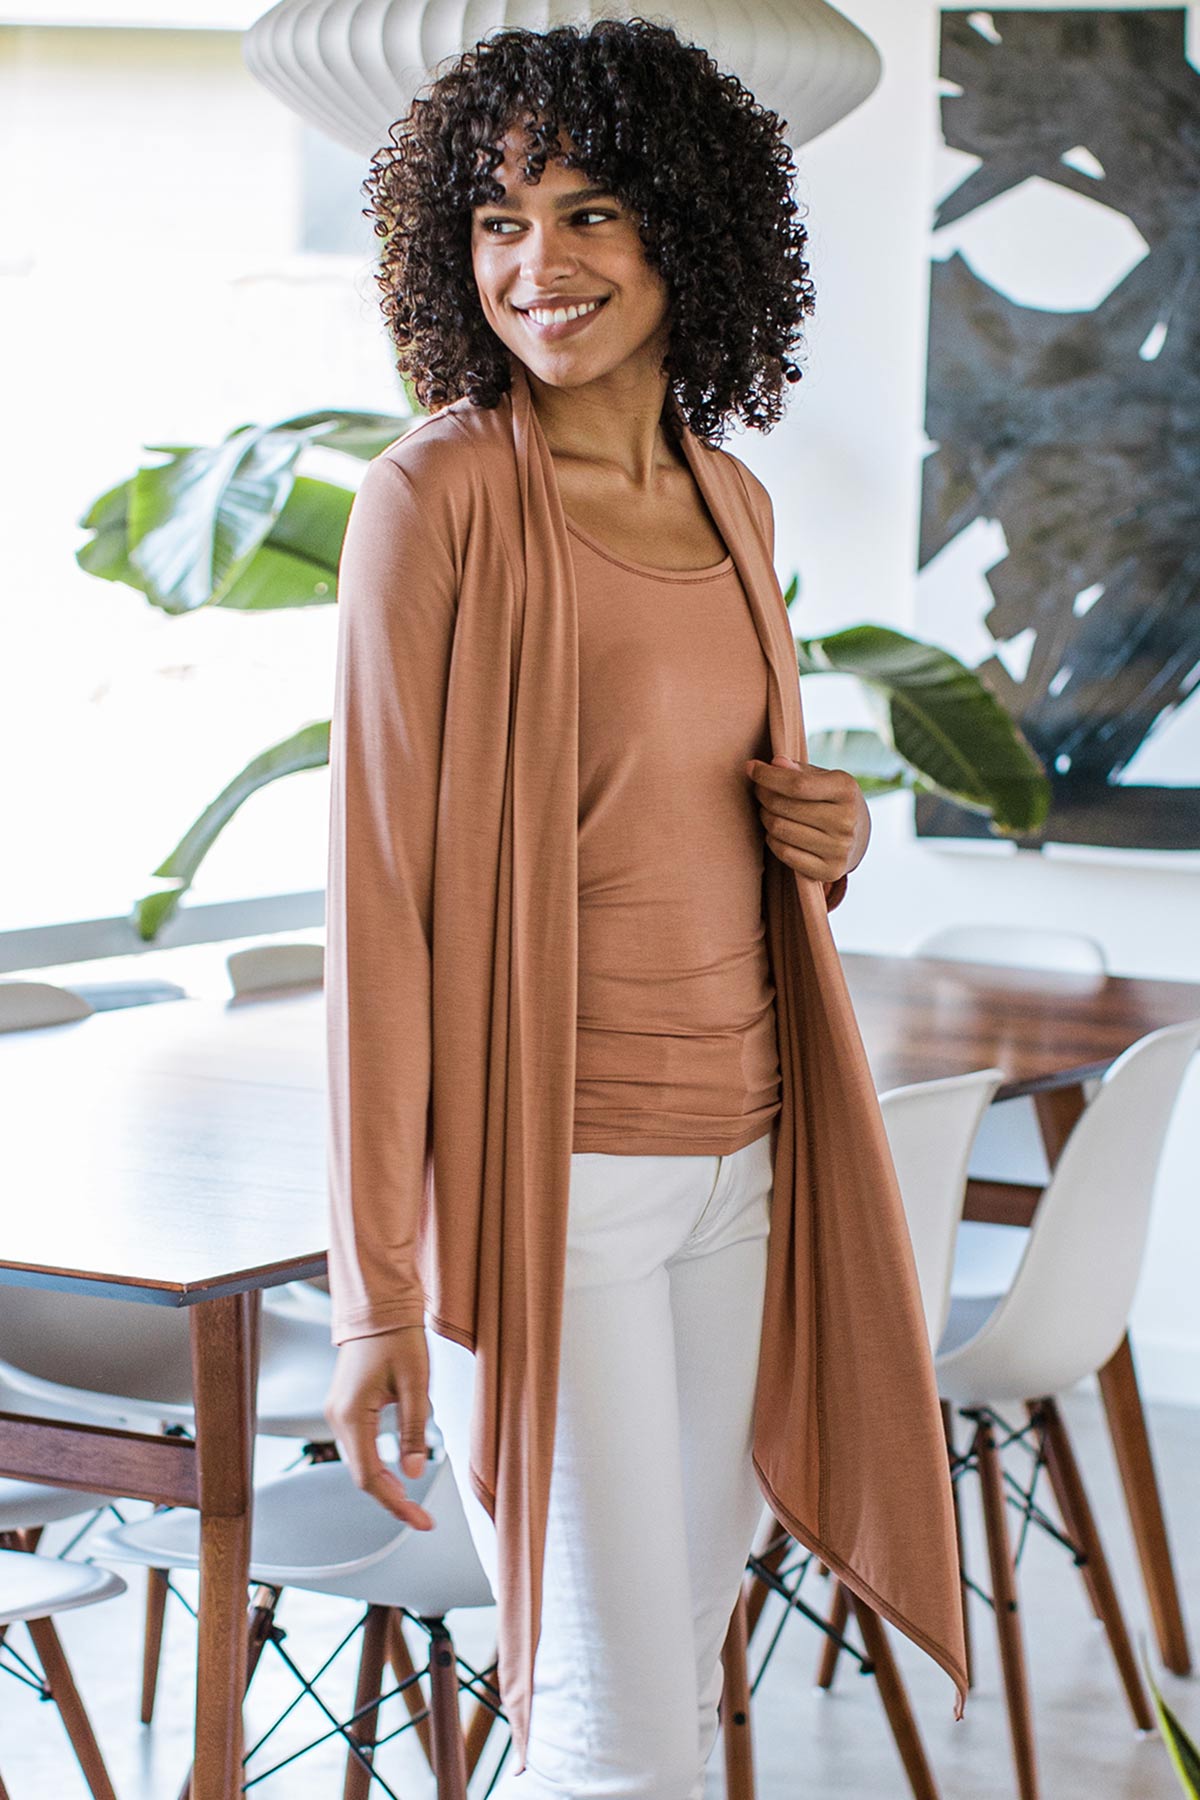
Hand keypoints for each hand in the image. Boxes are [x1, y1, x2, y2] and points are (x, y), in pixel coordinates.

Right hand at [325, 1326, 435, 1528]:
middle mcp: (337, 1418)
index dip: (396, 1504)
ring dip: (383, 1483)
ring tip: (411, 1501)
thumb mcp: (415, 1384)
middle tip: (421, 1518)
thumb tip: (413, 1474)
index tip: (421, 1521)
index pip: (370, 1477)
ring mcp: (337, 1412)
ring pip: (358, 1461)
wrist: (377, 1305)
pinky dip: (376, 1463)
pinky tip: (394, 1471)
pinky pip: (358, 1445)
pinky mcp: (344, 1406)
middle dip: (391, 1499)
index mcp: (351, 1416)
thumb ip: (413, 1430)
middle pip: (361, 1474)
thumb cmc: (398, 1337)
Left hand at [744, 753, 869, 883]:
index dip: (768, 776)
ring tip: (767, 810)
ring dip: (765, 817)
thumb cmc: (834, 800)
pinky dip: (772, 840)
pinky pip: (784, 853)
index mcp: (846, 790)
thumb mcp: (825, 779)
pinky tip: (775, 831)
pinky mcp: (830, 871)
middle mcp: (846, 820)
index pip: (797, 784)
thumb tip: (775, 762)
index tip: (751, 768)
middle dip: (763, 796)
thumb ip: (799, 771)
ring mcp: (839, 848)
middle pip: (784, 807)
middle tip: (759, 791)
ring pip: (780, 830)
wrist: (860, 837)